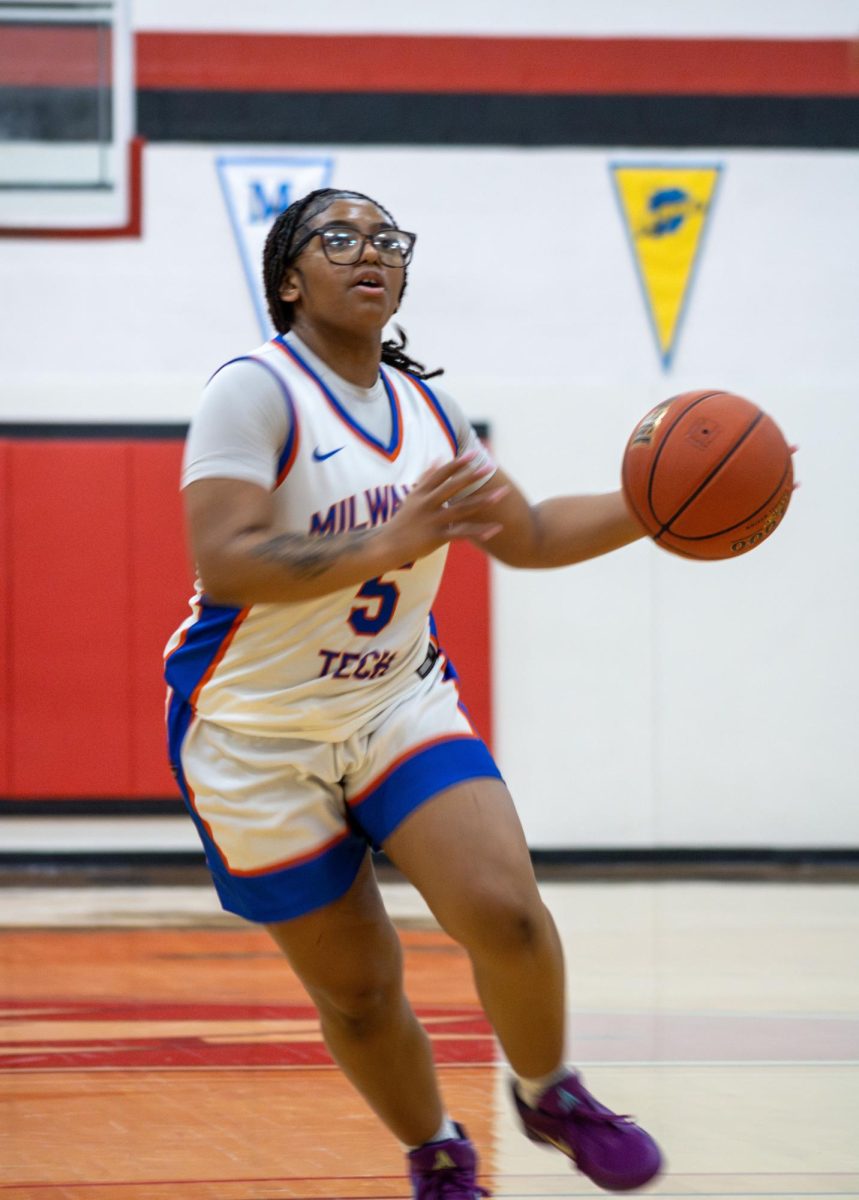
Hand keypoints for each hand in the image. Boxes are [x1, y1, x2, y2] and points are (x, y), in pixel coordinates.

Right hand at [385, 452, 508, 560]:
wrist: (388, 546)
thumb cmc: (403, 521)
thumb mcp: (412, 497)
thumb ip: (426, 478)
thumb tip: (436, 458)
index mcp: (422, 493)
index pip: (442, 474)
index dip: (458, 463)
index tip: (474, 453)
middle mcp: (427, 504)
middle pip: (453, 487)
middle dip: (472, 476)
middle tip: (490, 466)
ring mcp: (432, 520)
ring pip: (462, 509)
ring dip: (483, 500)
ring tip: (502, 493)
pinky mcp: (437, 537)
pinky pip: (462, 533)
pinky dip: (480, 531)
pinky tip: (496, 528)